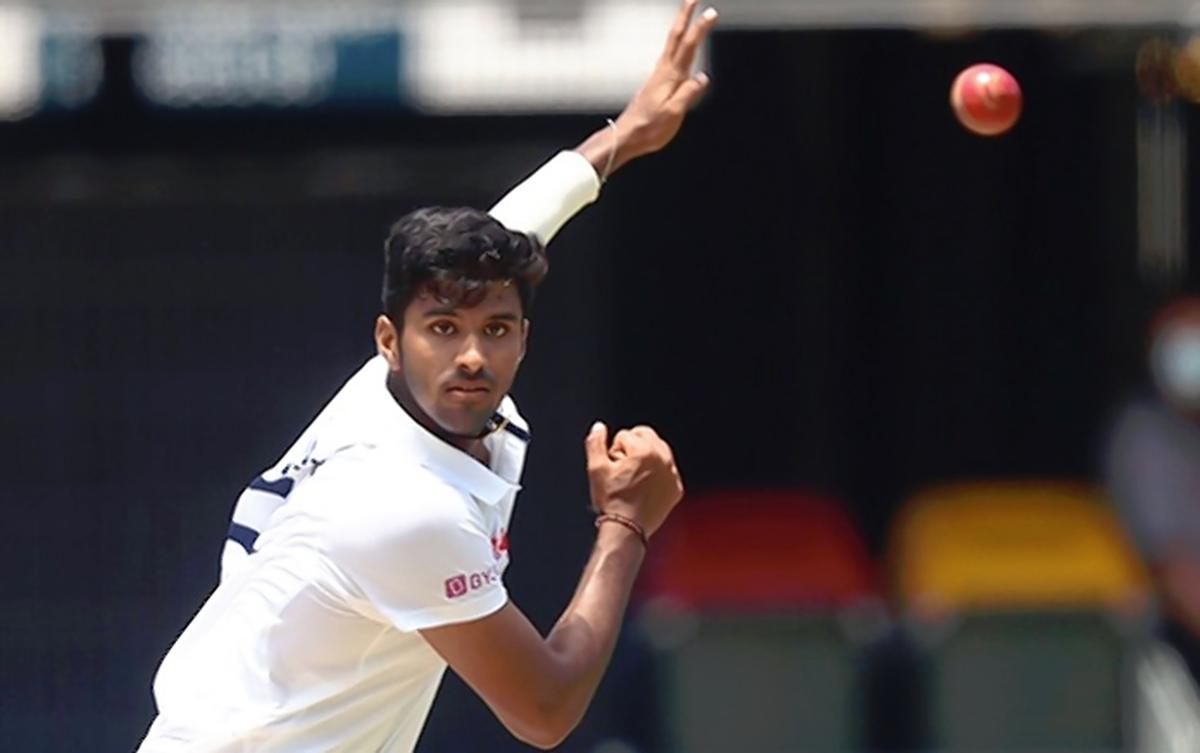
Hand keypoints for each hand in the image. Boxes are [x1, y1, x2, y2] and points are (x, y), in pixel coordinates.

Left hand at [575, 0, 717, 177]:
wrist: (626, 136)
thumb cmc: (650, 129)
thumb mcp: (673, 115)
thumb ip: (688, 95)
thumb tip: (703, 77)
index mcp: (670, 77)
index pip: (688, 47)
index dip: (700, 29)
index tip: (711, 12)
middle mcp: (663, 71)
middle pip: (676, 37)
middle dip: (685, 15)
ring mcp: (658, 76)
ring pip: (671, 44)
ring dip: (680, 26)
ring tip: (687, 14)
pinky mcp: (655, 83)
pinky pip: (669, 56)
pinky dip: (676, 43)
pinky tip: (678, 47)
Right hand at [584, 421, 684, 537]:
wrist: (627, 529)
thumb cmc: (612, 500)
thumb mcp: (596, 469)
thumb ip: (596, 443)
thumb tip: (599, 427)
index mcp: (644, 451)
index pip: (626, 435)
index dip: (614, 450)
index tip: (614, 467)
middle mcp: (663, 459)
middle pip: (647, 436)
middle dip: (633, 446)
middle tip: (623, 468)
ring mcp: (672, 474)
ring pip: (660, 451)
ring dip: (646, 457)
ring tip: (633, 477)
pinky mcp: (676, 488)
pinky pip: (668, 471)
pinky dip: (658, 474)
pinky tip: (645, 488)